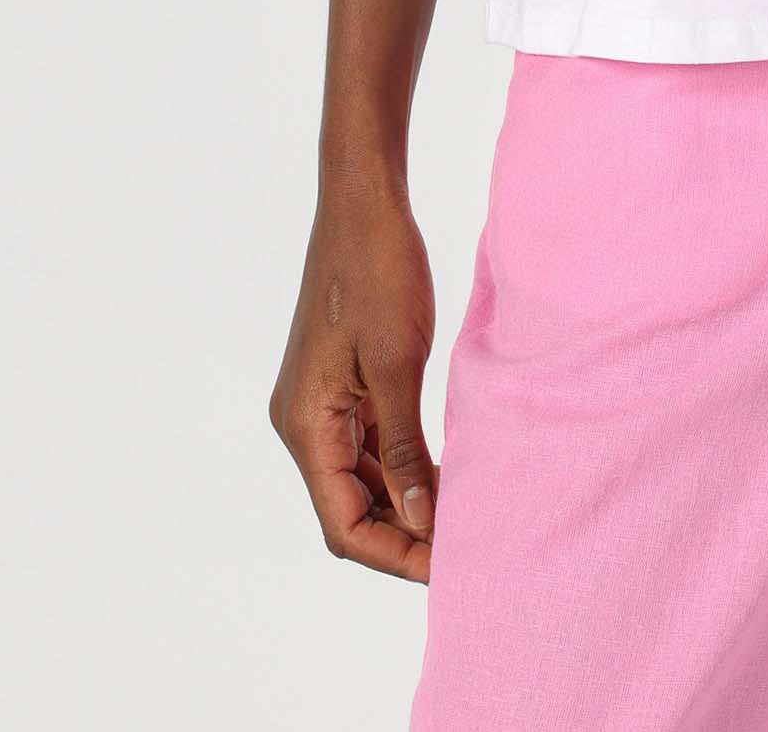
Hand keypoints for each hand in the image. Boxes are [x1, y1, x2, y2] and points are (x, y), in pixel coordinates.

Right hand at [269, 170, 438, 580]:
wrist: (363, 200)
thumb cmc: (377, 270)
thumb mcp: (397, 363)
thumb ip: (403, 447)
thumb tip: (419, 521)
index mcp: (305, 425)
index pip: (344, 525)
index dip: (395, 554)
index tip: (449, 567)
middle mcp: (302, 423)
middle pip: (349, 511)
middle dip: (404, 536)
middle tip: (465, 549)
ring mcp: (319, 404)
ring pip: (360, 481)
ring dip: (405, 504)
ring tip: (463, 518)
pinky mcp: (340, 384)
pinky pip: (368, 445)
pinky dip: (403, 467)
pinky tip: (445, 473)